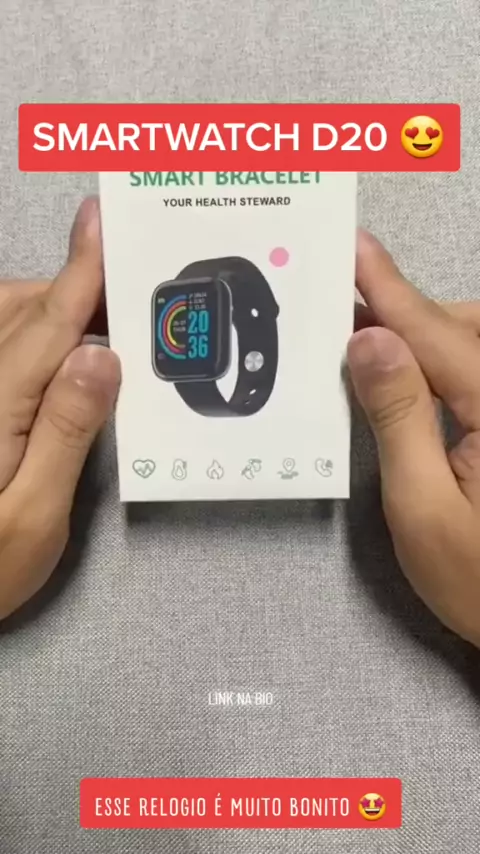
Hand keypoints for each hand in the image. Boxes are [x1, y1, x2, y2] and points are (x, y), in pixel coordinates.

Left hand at [0, 197, 119, 619]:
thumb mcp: (35, 515)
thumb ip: (68, 433)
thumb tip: (102, 358)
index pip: (47, 325)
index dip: (80, 272)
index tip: (101, 224)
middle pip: (24, 311)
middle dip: (75, 294)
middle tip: (126, 305)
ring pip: (5, 319)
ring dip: (52, 310)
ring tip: (96, 333)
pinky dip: (30, 331)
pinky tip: (54, 359)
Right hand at [348, 229, 479, 647]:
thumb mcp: (421, 507)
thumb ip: (396, 417)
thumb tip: (367, 343)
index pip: (435, 333)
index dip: (387, 289)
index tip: (353, 249)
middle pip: (463, 327)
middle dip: (407, 317)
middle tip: (350, 323)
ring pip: (477, 342)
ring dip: (430, 338)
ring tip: (381, 360)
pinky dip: (451, 361)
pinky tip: (422, 384)